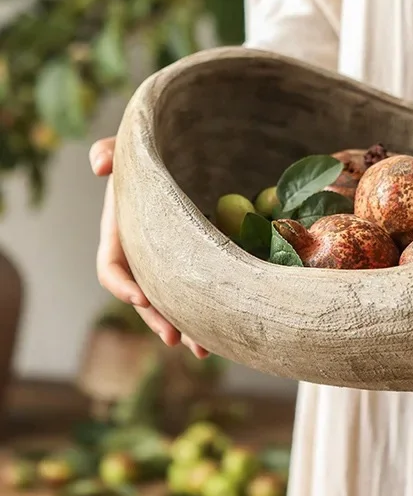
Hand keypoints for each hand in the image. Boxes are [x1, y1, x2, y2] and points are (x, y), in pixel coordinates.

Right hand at [91, 137, 208, 359]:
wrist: (194, 147)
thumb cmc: (155, 150)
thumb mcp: (133, 147)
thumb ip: (113, 150)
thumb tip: (101, 163)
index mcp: (122, 233)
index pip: (111, 267)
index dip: (121, 285)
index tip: (139, 297)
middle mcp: (144, 253)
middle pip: (144, 296)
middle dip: (157, 318)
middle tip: (173, 336)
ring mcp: (172, 260)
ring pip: (174, 303)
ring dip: (186, 327)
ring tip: (203, 348)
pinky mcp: (201, 260)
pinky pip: (202, 291)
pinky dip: (212, 311)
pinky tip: (228, 329)